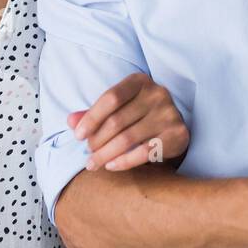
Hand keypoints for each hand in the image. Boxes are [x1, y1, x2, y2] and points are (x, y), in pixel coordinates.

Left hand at [68, 71, 189, 171]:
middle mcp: (157, 93)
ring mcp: (169, 113)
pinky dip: (124, 161)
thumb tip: (70, 121)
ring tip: (93, 163)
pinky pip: (145, 151)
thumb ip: (94, 114)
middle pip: (117, 120)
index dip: (91, 117)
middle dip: (96, 140)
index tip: (78, 135)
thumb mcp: (117, 109)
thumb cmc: (138, 117)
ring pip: (128, 138)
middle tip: (87, 153)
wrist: (172, 129)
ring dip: (105, 154)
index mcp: (140, 81)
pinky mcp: (177, 134)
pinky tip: (111, 166)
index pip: (111, 97)